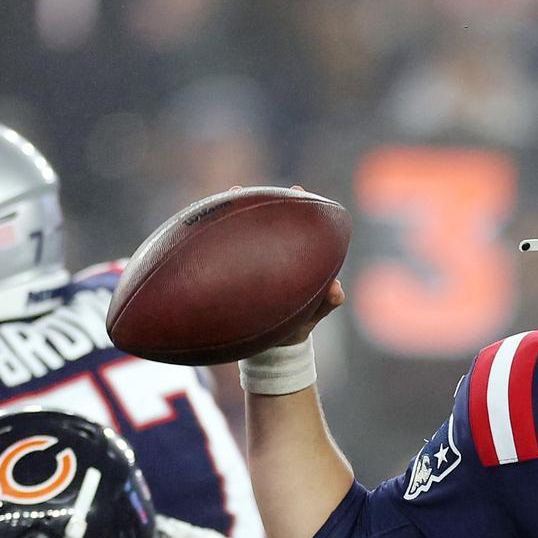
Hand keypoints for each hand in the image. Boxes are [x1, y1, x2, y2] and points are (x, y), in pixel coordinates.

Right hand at [229, 184, 345, 345]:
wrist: (273, 347)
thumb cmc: (297, 325)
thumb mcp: (313, 315)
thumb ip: (327, 303)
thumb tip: (336, 290)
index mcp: (295, 258)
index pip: (296, 225)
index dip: (296, 205)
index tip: (295, 190)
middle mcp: (272, 254)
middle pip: (267, 222)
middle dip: (261, 202)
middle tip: (249, 191)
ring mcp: (251, 262)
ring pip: (242, 235)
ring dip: (234, 216)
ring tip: (229, 195)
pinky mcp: (235, 275)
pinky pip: (224, 257)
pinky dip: (215, 244)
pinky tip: (200, 231)